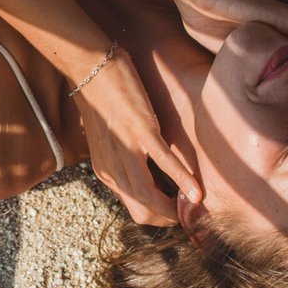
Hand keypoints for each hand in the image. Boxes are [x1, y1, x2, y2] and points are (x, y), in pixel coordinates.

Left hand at [71, 47, 198, 226]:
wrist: (90, 68)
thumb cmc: (102, 100)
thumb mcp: (108, 141)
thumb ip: (124, 160)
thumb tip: (148, 173)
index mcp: (106, 173)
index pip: (136, 210)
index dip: (160, 216)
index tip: (179, 212)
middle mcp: (112, 169)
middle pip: (143, 212)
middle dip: (169, 218)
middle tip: (190, 214)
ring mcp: (126, 151)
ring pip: (150, 198)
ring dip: (175, 208)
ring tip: (196, 210)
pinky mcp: (141, 131)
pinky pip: (164, 163)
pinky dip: (182, 180)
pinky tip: (197, 193)